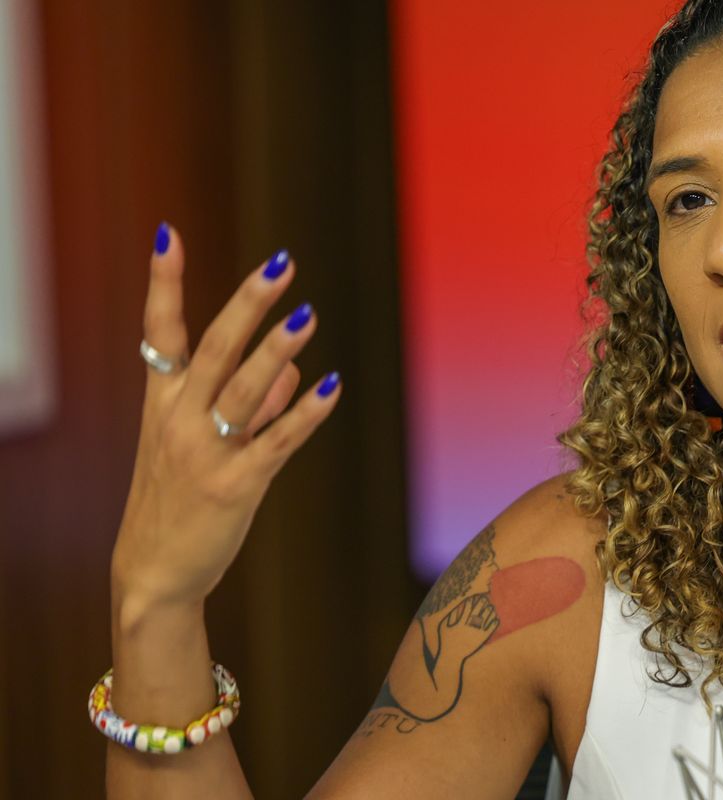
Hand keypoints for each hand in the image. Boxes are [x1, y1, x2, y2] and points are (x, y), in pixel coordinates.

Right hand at [112, 223, 342, 609]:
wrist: (154, 574)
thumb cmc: (180, 499)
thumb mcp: (200, 443)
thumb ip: (249, 402)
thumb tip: (293, 369)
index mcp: (162, 401)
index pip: (160, 331)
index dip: (164, 284)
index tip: (168, 235)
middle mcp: (178, 420)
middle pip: (214, 348)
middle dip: (247, 303)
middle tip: (281, 263)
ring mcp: (205, 452)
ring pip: (245, 390)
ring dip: (278, 352)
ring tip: (307, 314)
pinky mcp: (234, 486)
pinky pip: (276, 443)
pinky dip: (304, 416)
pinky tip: (331, 389)